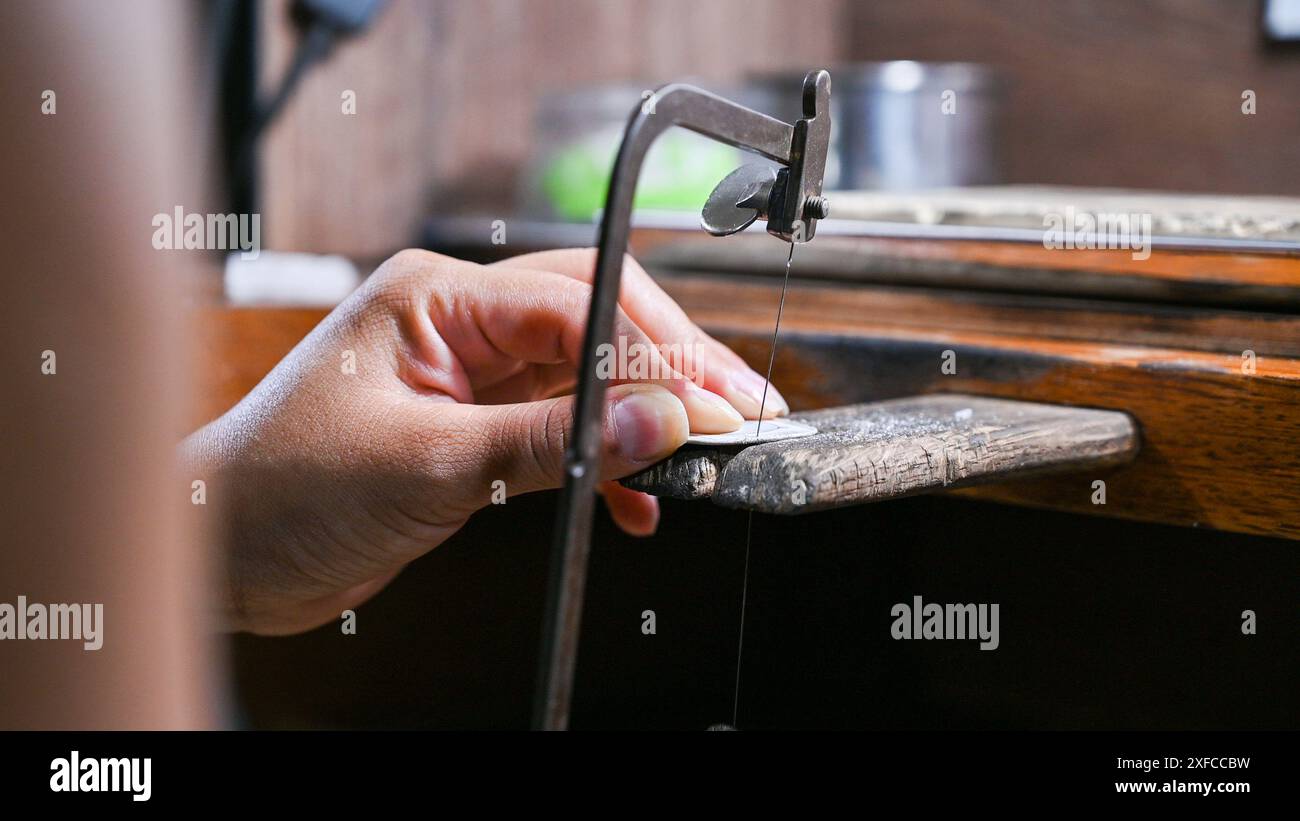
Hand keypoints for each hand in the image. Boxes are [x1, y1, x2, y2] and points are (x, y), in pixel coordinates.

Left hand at [185, 248, 788, 634]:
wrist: (223, 551)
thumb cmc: (284, 492)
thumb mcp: (429, 466)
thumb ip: (550, 443)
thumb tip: (656, 423)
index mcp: (436, 297)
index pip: (576, 306)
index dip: (655, 356)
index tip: (714, 407)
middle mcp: (458, 322)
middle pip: (595, 322)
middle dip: (671, 369)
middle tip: (739, 414)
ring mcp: (468, 373)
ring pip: (586, 377)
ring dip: (643, 419)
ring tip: (702, 459)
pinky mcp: (472, 424)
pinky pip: (561, 427)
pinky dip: (603, 459)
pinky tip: (636, 497)